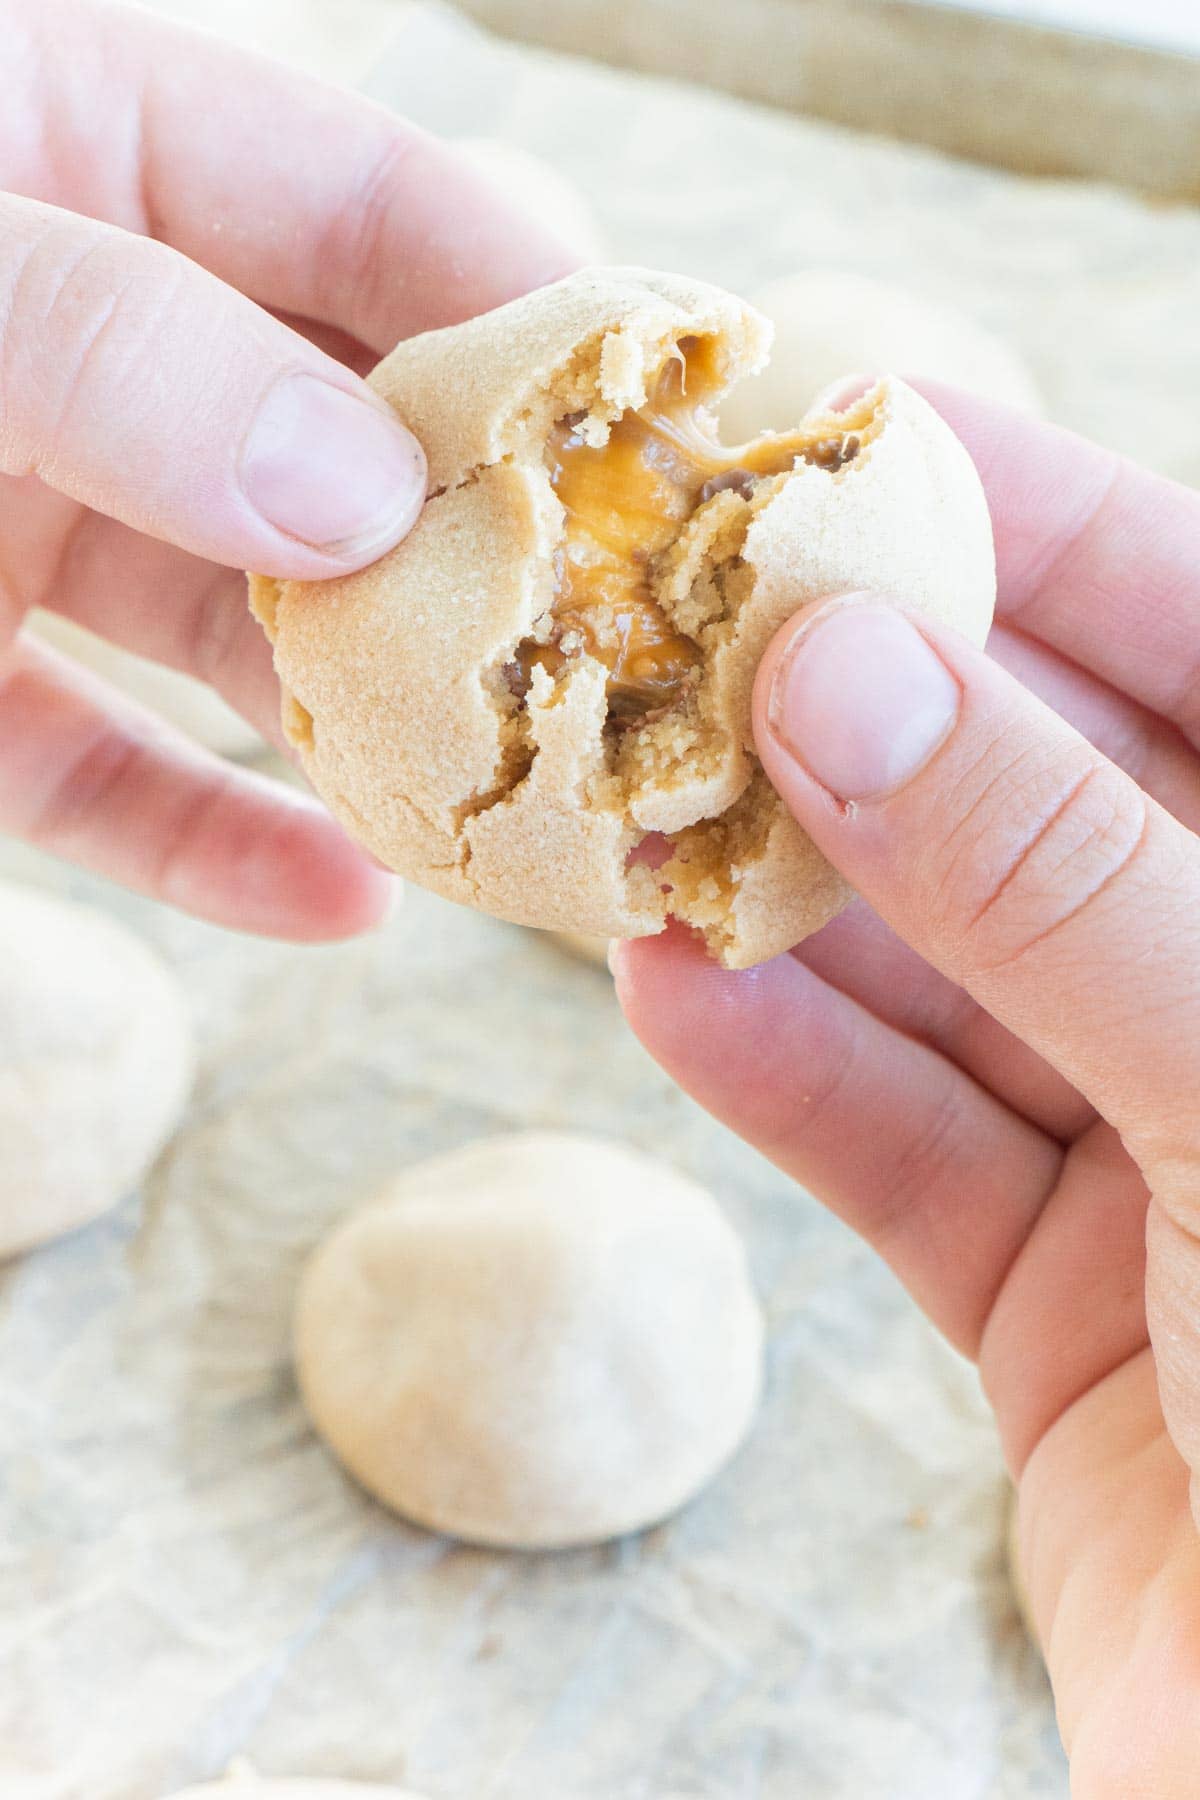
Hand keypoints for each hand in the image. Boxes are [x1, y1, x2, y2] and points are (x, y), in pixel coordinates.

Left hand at [0, 0, 573, 937]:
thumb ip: (111, 341)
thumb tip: (370, 482)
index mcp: (75, 133)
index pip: (361, 208)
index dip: (524, 316)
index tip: (672, 435)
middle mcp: (71, 336)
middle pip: (336, 444)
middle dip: (488, 553)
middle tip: (636, 660)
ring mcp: (8, 516)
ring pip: (242, 630)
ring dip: (380, 722)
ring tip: (530, 809)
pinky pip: (101, 774)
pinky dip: (214, 842)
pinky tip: (346, 900)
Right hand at [615, 392, 1199, 1789]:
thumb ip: (1054, 878)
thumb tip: (841, 662)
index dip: (1032, 521)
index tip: (847, 427)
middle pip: (1039, 798)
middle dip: (857, 713)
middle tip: (674, 620)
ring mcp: (1162, 1144)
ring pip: (946, 974)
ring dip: (787, 902)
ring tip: (628, 812)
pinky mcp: (1060, 1293)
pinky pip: (904, 1152)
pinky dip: (787, 1077)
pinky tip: (668, 995)